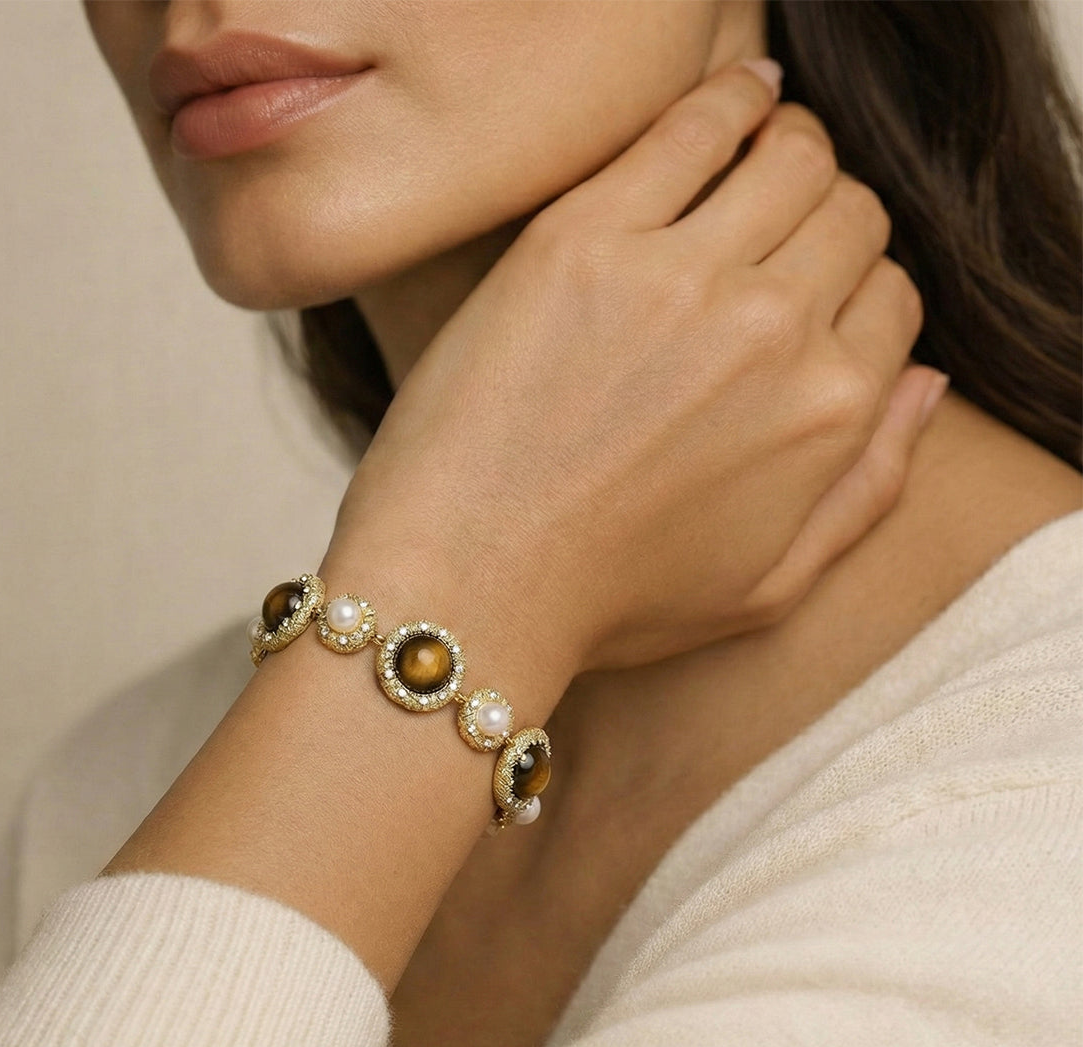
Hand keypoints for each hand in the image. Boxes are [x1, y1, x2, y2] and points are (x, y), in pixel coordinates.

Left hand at [325, 60, 943, 680]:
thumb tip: (926, 381)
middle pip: (850, 216)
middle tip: (774, 229)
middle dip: (828, 218)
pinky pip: (689, 127)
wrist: (466, 588)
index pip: (891, 296)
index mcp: (829, 413)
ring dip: (790, 148)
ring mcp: (679, 277)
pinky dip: (726, 99)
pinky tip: (733, 98)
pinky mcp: (582, 239)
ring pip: (791, 157)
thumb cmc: (607, 602)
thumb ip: (868, 486)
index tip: (808, 292)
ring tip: (758, 158)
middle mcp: (774, 332)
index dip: (856, 290)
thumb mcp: (769, 586)